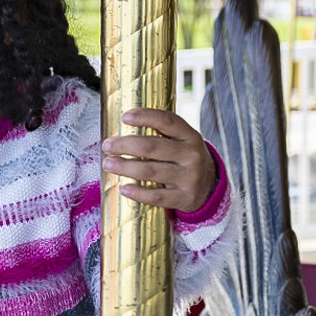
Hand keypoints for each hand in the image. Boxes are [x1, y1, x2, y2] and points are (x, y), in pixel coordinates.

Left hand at [101, 108, 216, 212]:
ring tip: (108, 164)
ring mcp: (189, 178)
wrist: (208, 186)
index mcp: (190, 136)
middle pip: (153, 147)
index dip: (146, 117)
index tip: (125, 117)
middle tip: (107, 145)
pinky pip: (156, 197)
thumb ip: (160, 133)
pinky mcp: (184, 198)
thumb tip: (120, 129)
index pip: (168, 121)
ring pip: (151, 171)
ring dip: (125, 167)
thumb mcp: (181, 141)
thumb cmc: (183, 158)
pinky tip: (124, 188)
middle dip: (125, 145)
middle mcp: (191, 155)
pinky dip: (138, 193)